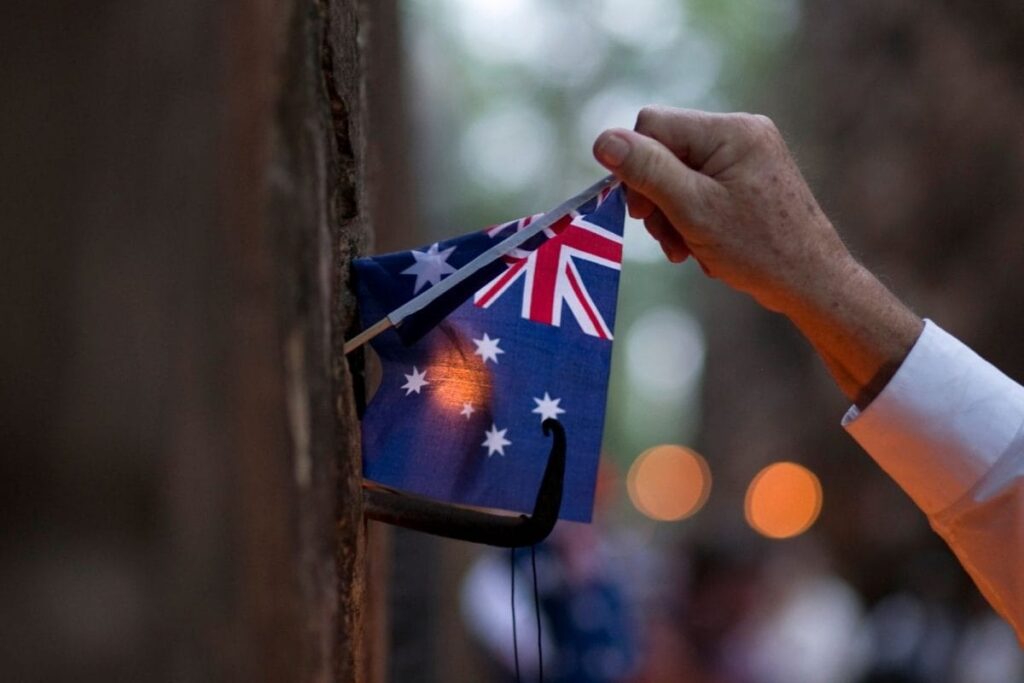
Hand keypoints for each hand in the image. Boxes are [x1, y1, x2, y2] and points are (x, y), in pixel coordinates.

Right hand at [592, 106, 851, 314]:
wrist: (811, 282)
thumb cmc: (757, 249)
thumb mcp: (692, 209)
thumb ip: (647, 171)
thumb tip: (603, 140)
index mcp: (730, 130)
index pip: (652, 126)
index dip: (636, 168)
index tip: (643, 214)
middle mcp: (741, 131)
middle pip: (664, 151)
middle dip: (657, 197)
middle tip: (668, 238)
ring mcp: (747, 154)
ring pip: (678, 173)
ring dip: (672, 214)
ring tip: (687, 249)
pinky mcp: (748, 177)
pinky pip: (701, 187)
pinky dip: (692, 217)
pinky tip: (701, 246)